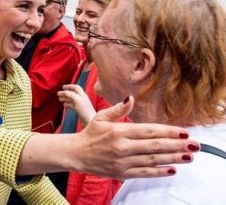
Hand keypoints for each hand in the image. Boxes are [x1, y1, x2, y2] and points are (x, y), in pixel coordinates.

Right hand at [58, 84, 95, 125]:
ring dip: (65, 98)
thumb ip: (71, 94)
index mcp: (82, 94)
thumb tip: (64, 91)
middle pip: (72, 93)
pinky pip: (72, 105)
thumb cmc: (85, 110)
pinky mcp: (79, 110)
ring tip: (60, 99)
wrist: (90, 120)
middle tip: (58, 94)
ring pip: (72, 99)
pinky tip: (64, 105)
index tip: (62, 87)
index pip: (76, 87)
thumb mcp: (77, 100)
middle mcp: (81, 98)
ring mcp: (80, 104)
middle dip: (65, 93)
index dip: (69, 86)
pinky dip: (68, 104)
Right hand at [74, 96, 198, 179]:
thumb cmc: (90, 134)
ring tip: (188, 157)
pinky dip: (159, 172)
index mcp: (119, 131)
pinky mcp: (121, 173)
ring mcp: (122, 161)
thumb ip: (118, 109)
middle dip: (177, 145)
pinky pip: (144, 173)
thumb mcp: (101, 117)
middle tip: (195, 145)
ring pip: (152, 160)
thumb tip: (131, 98)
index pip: (149, 131)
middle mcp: (122, 147)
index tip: (184, 132)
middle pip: (155, 146)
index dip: (168, 131)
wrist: (76, 154)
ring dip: (172, 158)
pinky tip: (172, 169)